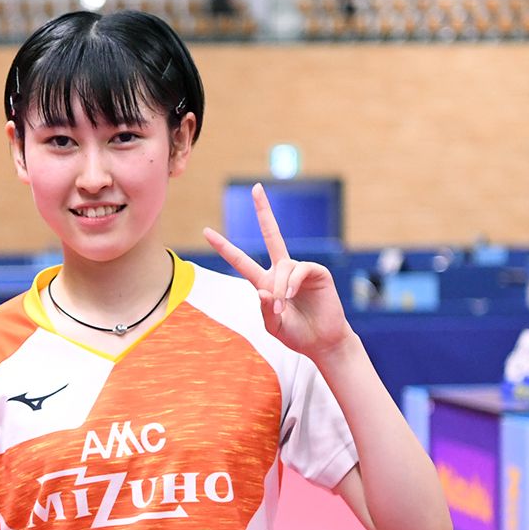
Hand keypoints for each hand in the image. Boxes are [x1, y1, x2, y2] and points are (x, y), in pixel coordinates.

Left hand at [203, 183, 352, 360]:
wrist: (322, 341)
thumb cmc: (296, 334)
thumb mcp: (273, 326)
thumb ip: (264, 310)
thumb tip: (262, 291)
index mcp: (265, 281)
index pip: (241, 260)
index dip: (224, 247)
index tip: (206, 231)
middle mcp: (281, 270)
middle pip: (272, 235)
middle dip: (264, 211)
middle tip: (255, 188)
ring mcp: (300, 270)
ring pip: (283, 266)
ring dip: (279, 288)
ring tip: (282, 306)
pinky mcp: (317, 272)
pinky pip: (299, 269)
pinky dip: (292, 283)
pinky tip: (290, 296)